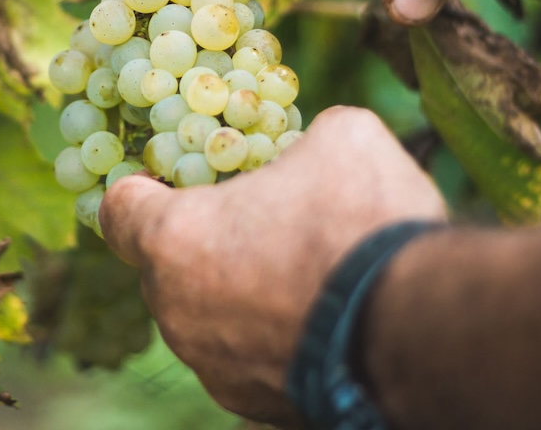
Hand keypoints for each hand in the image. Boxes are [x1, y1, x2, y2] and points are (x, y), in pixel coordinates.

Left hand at [98, 106, 446, 424]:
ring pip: (208, 316)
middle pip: (166, 265)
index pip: (118, 208)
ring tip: (306, 271)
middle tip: (262, 218)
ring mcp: (214, 367)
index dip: (144, 186)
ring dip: (242, 292)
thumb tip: (316, 144)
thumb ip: (305, 137)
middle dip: (207, 239)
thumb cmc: (363, 224)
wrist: (423, 330)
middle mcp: (177, 313)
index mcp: (174, 241)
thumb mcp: (342, 136)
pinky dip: (276, 336)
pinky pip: (249, 358)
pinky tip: (326, 317)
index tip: (176, 177)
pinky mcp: (257, 405)